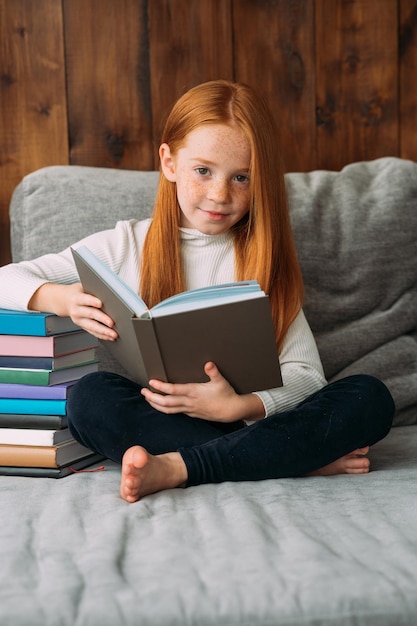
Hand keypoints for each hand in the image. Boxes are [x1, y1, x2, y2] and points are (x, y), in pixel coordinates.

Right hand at [29, 282, 117, 340]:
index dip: (92, 301)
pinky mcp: (82, 326)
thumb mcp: (83, 287)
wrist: (65, 301)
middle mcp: (76, 310)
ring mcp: (78, 319)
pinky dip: (102, 335)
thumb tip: (109, 293)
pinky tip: (109, 336)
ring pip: (92, 326)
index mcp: (77, 298)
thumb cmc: (78, 293)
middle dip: (102, 319)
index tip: (100, 303)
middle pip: (90, 314)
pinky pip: (92, 332)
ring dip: (103, 331)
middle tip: (111, 323)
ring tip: (113, 334)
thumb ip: (93, 290)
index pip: (85, 299)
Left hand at [141, 361, 264, 421]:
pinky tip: (160, 405)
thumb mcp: (221, 381)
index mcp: (194, 392)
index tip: (151, 382)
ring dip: (156, 404)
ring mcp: (189, 410)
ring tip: (147, 398)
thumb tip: (208, 363)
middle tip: (143, 391)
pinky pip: (174, 412)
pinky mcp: (191, 414)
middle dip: (153, 397)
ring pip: (168, 410)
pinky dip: (165, 409)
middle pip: (166, 402)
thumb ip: (213, 372)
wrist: (231, 411)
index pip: (173, 390)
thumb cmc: (226, 394)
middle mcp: (189, 402)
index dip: (161, 387)